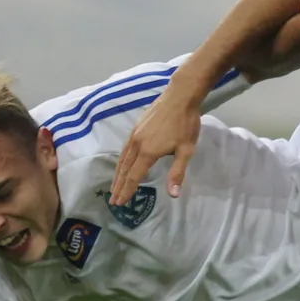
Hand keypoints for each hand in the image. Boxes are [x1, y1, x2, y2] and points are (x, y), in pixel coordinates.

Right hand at [110, 84, 201, 203]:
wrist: (179, 97)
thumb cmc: (186, 124)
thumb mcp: (186, 150)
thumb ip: (177, 173)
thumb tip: (173, 195)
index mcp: (148, 152)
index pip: (134, 177)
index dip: (127, 191)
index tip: (120, 202)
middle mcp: (137, 145)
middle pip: (124, 170)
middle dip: (118, 186)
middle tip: (113, 200)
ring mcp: (135, 135)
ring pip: (122, 159)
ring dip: (118, 175)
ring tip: (114, 186)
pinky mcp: (136, 128)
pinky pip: (125, 149)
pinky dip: (121, 161)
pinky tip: (122, 164)